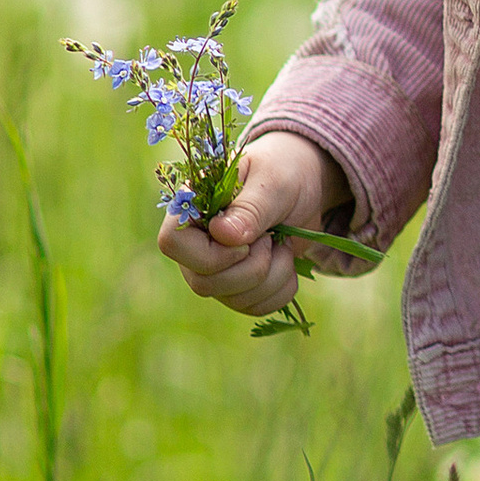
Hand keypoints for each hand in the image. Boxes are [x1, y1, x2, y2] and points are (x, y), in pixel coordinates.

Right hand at [159, 132, 350, 322]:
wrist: (307, 187)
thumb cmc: (284, 173)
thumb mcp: (274, 182)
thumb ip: (250, 208)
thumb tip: (222, 235)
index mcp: (193, 207)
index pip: (172, 244)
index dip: (212, 254)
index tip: (247, 241)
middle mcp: (196, 243)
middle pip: (203, 283)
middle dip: (252, 268)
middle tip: (272, 237)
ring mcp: (216, 269)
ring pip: (233, 300)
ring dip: (272, 276)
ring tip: (282, 243)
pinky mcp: (239, 286)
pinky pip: (255, 308)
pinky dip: (281, 289)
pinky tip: (286, 260)